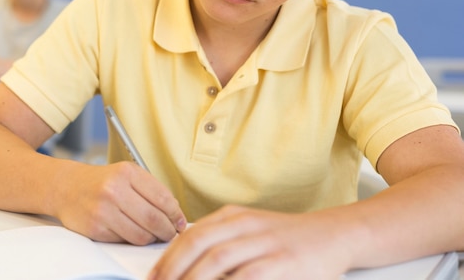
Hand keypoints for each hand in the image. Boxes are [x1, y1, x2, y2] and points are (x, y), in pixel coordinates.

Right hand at [54, 161, 186, 245]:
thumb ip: (152, 189)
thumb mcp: (127, 174)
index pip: (163, 199)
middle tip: (171, 233)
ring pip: (142, 235)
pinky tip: (134, 232)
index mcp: (127, 173)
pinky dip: (134, 240)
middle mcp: (114, 190)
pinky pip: (125, 241)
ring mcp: (104, 210)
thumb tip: (176, 213)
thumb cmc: (102, 181)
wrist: (67, 187)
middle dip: (168, 230)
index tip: (180, 222)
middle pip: (154, 219)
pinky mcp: (96, 228)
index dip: (176, 215)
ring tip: (153, 234)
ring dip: (153, 238)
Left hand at [150, 205, 350, 279]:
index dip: (168, 258)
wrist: (334, 234)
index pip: (191, 235)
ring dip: (194, 279)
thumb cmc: (287, 237)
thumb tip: (186, 264)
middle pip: (199, 245)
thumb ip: (222, 241)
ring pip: (218, 260)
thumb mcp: (251, 230)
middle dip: (174, 269)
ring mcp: (265, 243)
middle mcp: (246, 225)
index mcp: (235, 216)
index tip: (154, 277)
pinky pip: (249, 276)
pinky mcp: (284, 262)